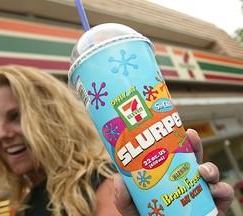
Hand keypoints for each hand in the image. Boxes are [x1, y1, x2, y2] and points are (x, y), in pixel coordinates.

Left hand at [113, 129, 233, 215]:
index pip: (172, 153)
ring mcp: (200, 191)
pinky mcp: (214, 206)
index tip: (170, 127)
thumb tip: (119, 180)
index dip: (173, 139)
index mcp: (168, 174)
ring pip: (211, 172)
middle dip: (194, 143)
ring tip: (202, 170)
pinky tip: (213, 190)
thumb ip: (123, 196)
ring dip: (210, 167)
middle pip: (192, 156)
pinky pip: (223, 195)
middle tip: (190, 135)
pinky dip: (222, 190)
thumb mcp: (131, 206)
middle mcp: (185, 179)